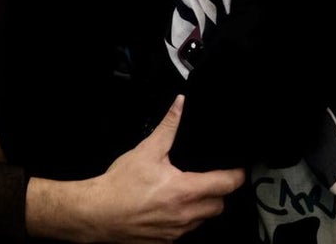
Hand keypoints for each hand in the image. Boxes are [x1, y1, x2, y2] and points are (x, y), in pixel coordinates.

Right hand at [65, 96, 244, 242]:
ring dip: (204, 205)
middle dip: (220, 191)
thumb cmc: (120, 185)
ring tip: (190, 190)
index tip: (238, 168)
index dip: (237, 174)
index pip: (226, 184)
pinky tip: (174, 206)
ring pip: (205, 219)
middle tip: (210, 178)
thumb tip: (180, 105)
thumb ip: (168, 127)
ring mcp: (177, 230)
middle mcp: (185, 214)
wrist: (97, 213)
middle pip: (220, 204)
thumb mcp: (147, 150)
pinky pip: (189, 230)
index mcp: (185, 190)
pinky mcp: (167, 240)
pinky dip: (188, 218)